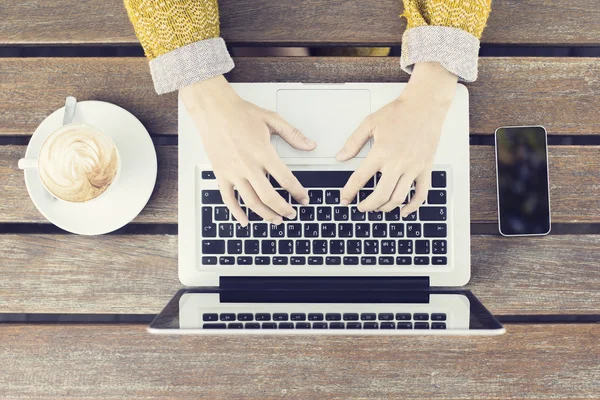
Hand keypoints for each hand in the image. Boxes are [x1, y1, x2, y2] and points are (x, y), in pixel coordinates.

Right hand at [181, 75, 315, 225]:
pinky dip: (236, 213)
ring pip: (251, 201)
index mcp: (264, 153)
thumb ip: (293, 134)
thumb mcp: (272, 119)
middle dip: (283, 209)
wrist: (214, 110)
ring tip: (275, 220)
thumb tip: (310, 145)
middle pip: (270, 196)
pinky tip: (245, 221)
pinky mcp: (220, 174)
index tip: (304, 199)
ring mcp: (233, 172)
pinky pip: (228, 199)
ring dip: (265, 215)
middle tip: (291, 214)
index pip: (286, 180)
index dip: (298, 192)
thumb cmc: (240, 113)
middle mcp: (248, 166)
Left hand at [337, 62, 457, 215]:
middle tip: (361, 208)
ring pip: (398, 198)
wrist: (425, 105)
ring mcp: (413, 168)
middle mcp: (398, 163)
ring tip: (377, 208)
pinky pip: (421, 194)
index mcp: (381, 152)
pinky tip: (404, 212)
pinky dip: (412, 207)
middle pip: (380, 195)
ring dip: (386, 208)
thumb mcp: (370, 123)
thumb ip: (353, 142)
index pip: (360, 179)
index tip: (344, 199)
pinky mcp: (425, 169)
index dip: (349, 192)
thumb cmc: (399, 112)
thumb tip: (340, 157)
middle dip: (367, 206)